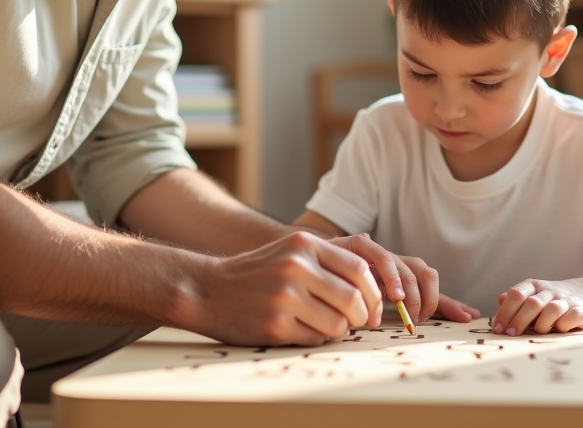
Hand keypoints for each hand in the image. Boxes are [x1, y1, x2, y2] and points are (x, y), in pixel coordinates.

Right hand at [191, 231, 382, 345]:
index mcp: (304, 244)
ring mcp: (285, 297)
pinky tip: (297, 329)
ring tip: (320, 323)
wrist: (207, 289)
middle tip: (356, 322)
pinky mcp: (275, 324)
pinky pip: (315, 338)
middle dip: (361, 316)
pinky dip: (315, 338)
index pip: (359, 269)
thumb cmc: (256, 273)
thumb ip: (328, 262)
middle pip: (353, 299)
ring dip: (337, 330)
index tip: (373, 306)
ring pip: (338, 324)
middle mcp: (296, 267)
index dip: (374, 292)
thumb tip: (375, 289)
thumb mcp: (290, 251)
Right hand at [326, 234, 479, 322]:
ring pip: (404, 264)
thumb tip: (434, 330)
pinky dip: (387, 275)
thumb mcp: (370, 308)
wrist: (298, 268)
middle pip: (423, 272)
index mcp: (395, 274)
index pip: (430, 285)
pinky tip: (388, 295)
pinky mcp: (354, 243)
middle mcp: (389, 260)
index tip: (466, 317)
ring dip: (408, 289)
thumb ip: (395, 315)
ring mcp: (372, 251)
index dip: (449, 301)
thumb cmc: (334, 292)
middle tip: (417, 320)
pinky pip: (376, 254)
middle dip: (427, 298)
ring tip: (404, 308)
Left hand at [492, 278, 582, 335]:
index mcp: (533, 286)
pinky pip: (572, 317)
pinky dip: (563, 325)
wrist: (582, 294)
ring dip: (542, 324)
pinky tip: (558, 330)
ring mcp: (565, 299)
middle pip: (532, 303)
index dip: (505, 312)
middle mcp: (549, 290)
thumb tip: (498, 306)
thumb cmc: (547, 301)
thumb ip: (513, 303)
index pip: (516, 294)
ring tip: (537, 332)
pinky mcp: (581, 310)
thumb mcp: (529, 297)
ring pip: (552, 309)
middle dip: (519, 321)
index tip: (498, 329)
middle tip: (511, 335)